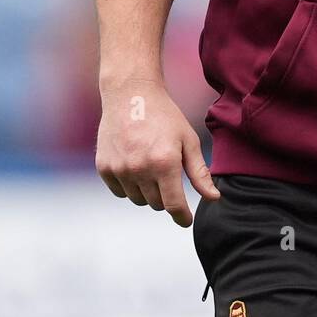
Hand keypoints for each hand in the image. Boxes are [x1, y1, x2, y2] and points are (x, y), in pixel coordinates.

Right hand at [95, 76, 220, 226]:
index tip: (186, 220)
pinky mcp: (104, 168)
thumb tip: (213, 198)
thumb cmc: (165, 117)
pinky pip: (120, 191)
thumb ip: (200, 173)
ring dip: (147, 191)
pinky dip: (129, 185)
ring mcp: (119, 169)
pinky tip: (134, 164)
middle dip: (165, 196)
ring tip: (150, 165)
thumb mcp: (188, 140)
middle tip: (168, 174)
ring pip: (138, 200)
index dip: (182, 216)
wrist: (131, 95)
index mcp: (164, 163)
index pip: (173, 205)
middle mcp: (140, 169)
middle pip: (156, 204)